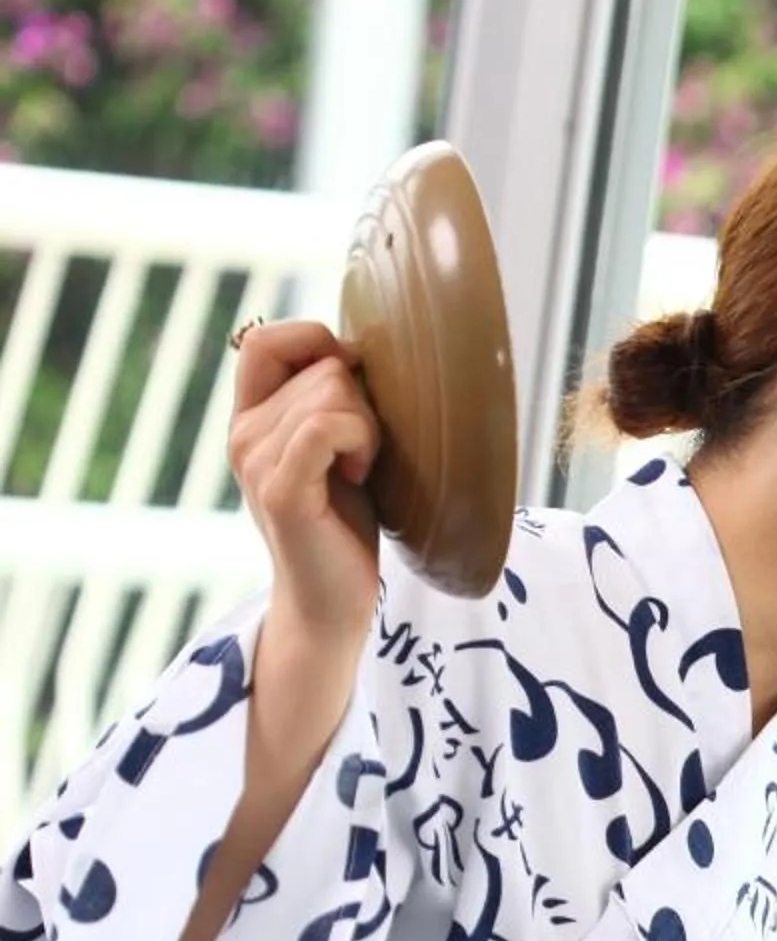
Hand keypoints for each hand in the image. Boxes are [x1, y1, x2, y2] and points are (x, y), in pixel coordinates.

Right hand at [228, 320, 382, 783]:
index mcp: (252, 419)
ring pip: (332, 392)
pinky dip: (359, 443)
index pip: (266, 338)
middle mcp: (243, 434)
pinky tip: (359, 476)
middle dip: (365, 402)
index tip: (354, 390)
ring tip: (360, 472)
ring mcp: (257, 461)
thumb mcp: (339, 450)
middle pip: (322, 365)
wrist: (332, 602)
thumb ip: (333, 402)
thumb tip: (360, 350)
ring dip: (369, 428)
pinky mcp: (282, 490)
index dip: (317, 341)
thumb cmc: (347, 525)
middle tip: (364, 456)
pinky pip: (327, 426)